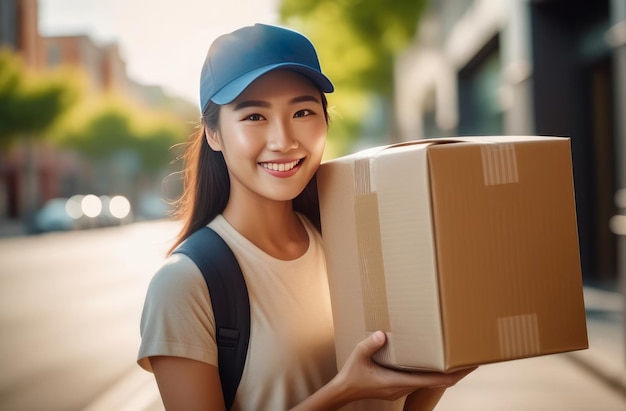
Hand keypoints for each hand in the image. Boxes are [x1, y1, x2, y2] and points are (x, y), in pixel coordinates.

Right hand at [336, 330, 475, 402]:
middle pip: (435, 382)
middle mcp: (402, 388)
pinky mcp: (398, 386)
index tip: (466, 367)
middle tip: (469, 359)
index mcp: (397, 382)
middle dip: (453, 372)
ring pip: (428, 382)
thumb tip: (383, 334)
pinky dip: (431, 373)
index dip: (452, 375)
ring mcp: (401, 388)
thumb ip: (370, 345)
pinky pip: (420, 380)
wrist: (344, 391)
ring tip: (455, 360)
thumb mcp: (358, 356)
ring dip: (442, 373)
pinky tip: (433, 364)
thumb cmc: (351, 375)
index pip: (431, 380)